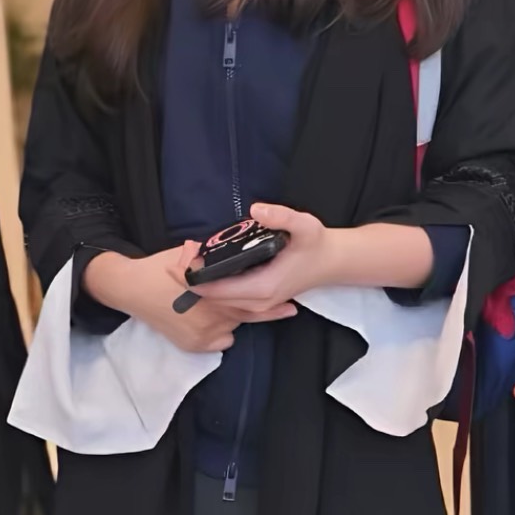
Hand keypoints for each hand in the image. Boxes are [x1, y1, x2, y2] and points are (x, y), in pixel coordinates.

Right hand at [84, 243, 294, 354]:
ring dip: (237, 317)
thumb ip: (212, 261)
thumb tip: (232, 253)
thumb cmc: (159, 269)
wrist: (130, 289)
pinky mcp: (193, 345)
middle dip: (267, 312)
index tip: (289, 303)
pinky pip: (220, 341)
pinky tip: (217, 322)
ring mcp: (201, 333)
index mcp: (211, 292)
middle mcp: (210, 316)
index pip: (248, 299)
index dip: (270, 302)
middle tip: (288, 309)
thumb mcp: (188, 256)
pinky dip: (221, 332)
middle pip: (245, 316)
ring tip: (246, 310)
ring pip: (232, 326)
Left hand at [189, 203, 330, 316]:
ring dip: (202, 282)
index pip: (214, 290)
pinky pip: (227, 298)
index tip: (183, 256)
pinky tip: (209, 266)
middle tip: (184, 252)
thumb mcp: (303, 225)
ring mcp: (257, 304)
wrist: (331, 262)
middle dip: (193, 278)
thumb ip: (281, 216)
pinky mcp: (257, 301)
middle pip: (211, 297)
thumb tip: (256, 210)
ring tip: (193, 256)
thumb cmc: (316, 244)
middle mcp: (257, 301)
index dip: (193, 276)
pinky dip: (213, 285)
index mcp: (262, 287)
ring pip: (217, 300)